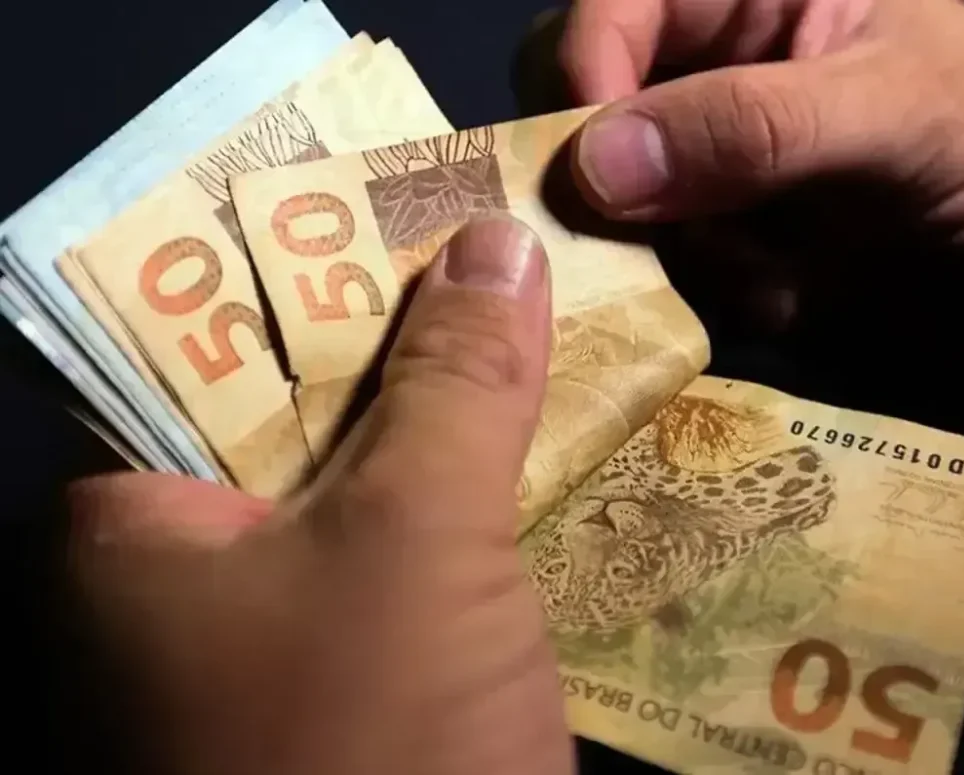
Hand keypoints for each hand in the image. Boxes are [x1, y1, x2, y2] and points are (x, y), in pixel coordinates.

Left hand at [66, 216, 573, 774]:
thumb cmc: (365, 746)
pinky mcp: (343, 694)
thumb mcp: (413, 544)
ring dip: (455, 436)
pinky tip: (548, 465)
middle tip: (506, 264)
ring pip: (366, 498)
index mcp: (127, 531)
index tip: (419, 216)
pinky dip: (469, 522)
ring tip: (546, 335)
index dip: (322, 273)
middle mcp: (172, 586)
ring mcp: (258, 647)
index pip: (210, 348)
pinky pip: (404, 572)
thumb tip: (496, 241)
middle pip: (301, 421)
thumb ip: (454, 387)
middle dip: (411, 352)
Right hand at [560, 0, 963, 294]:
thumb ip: (754, 125)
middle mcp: (720, 79)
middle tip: (656, 237)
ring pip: (610, 207)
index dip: (585, 79)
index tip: (595, 178)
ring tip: (767, 276)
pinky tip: (784, 302)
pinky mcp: (731, 257)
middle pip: (585, 109)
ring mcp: (719, 175)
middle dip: (605, 181)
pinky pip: (660, 275)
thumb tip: (593, 167)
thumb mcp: (902, 115)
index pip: (614, 12)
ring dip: (665, 253)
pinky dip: (699, 299)